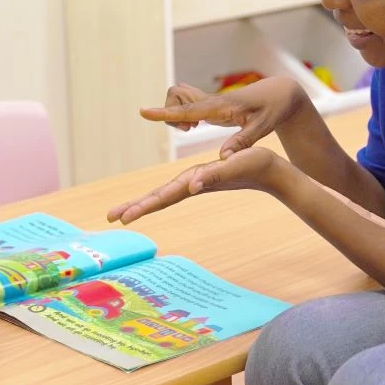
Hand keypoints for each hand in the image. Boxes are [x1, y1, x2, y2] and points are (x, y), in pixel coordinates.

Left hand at [107, 147, 292, 224]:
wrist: (273, 172)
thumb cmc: (257, 166)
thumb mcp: (235, 166)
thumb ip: (215, 175)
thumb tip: (191, 186)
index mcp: (196, 182)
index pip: (163, 196)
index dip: (142, 206)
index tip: (122, 218)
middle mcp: (194, 184)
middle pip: (160, 197)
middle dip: (136, 206)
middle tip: (112, 217)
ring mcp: (199, 182)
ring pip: (166, 193)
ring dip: (145, 201)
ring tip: (125, 212)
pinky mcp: (205, 178)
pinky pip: (178, 187)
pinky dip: (163, 193)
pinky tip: (155, 198)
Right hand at [142, 76, 306, 157]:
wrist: (280, 93)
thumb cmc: (273, 110)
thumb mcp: (262, 128)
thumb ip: (241, 142)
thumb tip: (223, 158)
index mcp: (222, 108)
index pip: (188, 110)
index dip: (165, 113)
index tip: (142, 112)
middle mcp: (212, 101)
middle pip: (175, 97)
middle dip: (170, 113)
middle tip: (187, 130)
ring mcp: (210, 101)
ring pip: (178, 98)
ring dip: (175, 113)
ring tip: (191, 128)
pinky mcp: (211, 104)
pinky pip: (186, 103)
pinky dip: (182, 114)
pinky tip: (195, 125)